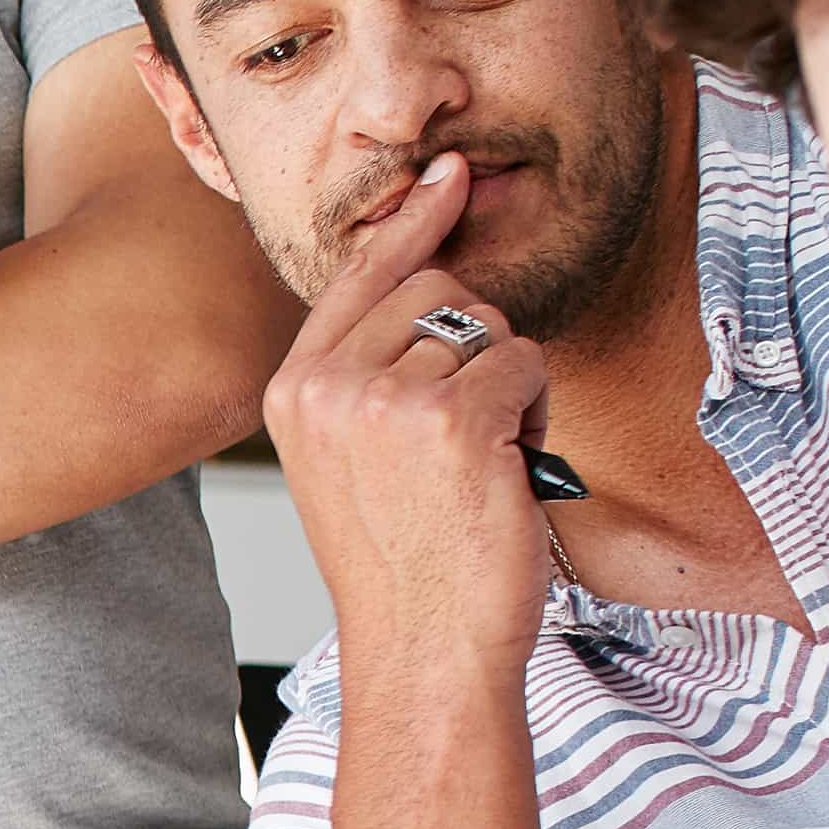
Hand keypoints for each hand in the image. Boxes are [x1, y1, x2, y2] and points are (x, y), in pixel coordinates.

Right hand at [253, 157, 563, 680]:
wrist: (424, 652)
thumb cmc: (404, 569)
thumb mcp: (350, 464)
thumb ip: (365, 380)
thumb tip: (433, 291)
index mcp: (294, 392)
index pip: (358, 275)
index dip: (413, 222)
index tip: (448, 176)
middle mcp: (328, 385)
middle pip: (438, 291)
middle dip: (476, 350)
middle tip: (467, 439)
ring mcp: (387, 399)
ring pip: (487, 327)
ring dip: (509, 389)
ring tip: (482, 467)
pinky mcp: (452, 418)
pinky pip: (524, 363)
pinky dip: (534, 414)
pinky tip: (507, 473)